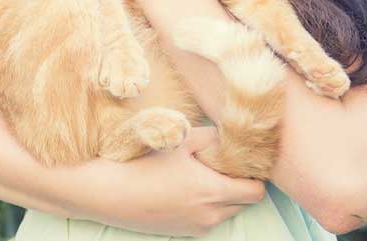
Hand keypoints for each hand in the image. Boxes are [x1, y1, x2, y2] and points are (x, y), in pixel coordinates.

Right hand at [71, 126, 266, 237]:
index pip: (257, 192)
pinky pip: (207, 219)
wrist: (109, 192)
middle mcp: (209, 215)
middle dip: (239, 183)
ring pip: (225, 211)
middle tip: (220, 162)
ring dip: (222, 195)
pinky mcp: (183, 232)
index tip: (242, 159)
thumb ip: (212, 137)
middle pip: (244, 203)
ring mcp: (196, 227)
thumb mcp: (180, 140)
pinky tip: (184, 186)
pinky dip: (205, 205)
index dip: (254, 174)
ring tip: (198, 173)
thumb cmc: (144, 163)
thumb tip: (230, 135)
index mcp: (213, 192)